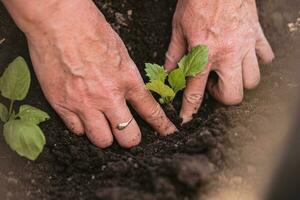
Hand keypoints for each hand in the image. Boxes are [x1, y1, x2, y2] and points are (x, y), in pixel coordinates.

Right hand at [3, 0, 175, 147]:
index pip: (151, 112)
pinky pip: (76, 131)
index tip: (167, 133)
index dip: (162, 127)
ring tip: (102, 126)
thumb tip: (130, 94)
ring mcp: (85, 104)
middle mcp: (108, 97)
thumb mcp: (121, 53)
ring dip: (105, 136)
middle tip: (127, 133)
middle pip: (128, 137)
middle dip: (130, 139)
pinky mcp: (62, 105)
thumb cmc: (90, 30)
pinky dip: (81, 128)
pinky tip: (82, 117)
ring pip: (102, 140)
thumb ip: (127, 77)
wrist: (58, 21)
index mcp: (127, 80)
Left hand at [165, 0, 273, 122]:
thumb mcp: (179, 28)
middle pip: (233, 95)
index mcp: (204, 54)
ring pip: (252, 80)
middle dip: (222, 97)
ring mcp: (246, 46)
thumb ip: (174, 53)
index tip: (187, 120)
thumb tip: (168, 72)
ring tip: (227, 71)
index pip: (195, 91)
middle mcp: (228, 54)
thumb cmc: (197, 1)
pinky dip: (257, 61)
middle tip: (212, 85)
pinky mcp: (257, 36)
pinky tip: (244, 56)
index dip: (190, 110)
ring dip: (239, 81)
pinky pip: (266, 57)